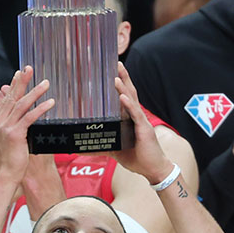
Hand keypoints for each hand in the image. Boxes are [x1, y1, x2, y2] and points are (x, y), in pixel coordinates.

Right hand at [0, 66, 53, 186]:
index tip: (19, 73)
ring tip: (46, 83)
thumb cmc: (3, 159)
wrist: (4, 175)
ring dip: (35, 92)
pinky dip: (41, 109)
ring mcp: (6, 127)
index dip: (13, 85)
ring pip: (22, 105)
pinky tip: (50, 103)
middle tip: (29, 68)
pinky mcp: (15, 134)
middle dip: (22, 81)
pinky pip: (30, 117)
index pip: (5, 99)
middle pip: (12, 97)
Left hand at [112, 62, 174, 183]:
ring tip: (117, 76)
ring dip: (124, 88)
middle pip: (130, 93)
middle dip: (123, 77)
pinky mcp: (144, 129)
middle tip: (116, 63)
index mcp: (130, 118)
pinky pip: (136, 115)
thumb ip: (100, 146)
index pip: (124, 97)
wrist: (152, 169)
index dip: (119, 84)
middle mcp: (136, 116)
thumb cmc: (136, 158)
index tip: (111, 70)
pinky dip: (129, 105)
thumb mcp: (114, 150)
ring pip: (132, 100)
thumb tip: (81, 149)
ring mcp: (141, 121)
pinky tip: (122, 97)